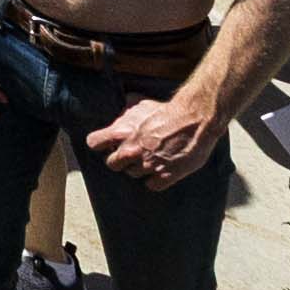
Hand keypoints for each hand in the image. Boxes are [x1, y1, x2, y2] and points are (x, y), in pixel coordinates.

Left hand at [93, 86, 223, 185]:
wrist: (194, 120)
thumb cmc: (167, 111)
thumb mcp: (141, 105)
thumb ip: (127, 111)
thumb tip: (122, 104)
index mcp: (120, 133)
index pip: (94, 143)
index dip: (101, 144)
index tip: (108, 144)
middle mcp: (130, 152)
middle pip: (112, 164)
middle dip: (120, 159)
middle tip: (131, 154)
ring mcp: (146, 166)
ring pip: (132, 175)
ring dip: (139, 168)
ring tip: (151, 158)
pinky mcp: (164, 177)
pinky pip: (151, 185)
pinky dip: (155, 180)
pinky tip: (162, 170)